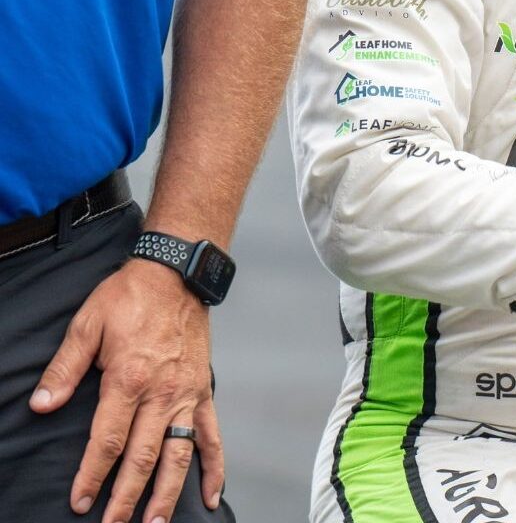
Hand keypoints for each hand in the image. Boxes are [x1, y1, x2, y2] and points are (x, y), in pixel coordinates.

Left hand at [32, 258, 224, 522]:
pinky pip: (212, 436)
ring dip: (168, 493)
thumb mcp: (86, 326)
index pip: (109, 440)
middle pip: (144, 457)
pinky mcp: (204, 393)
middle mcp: (163, 394)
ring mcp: (188, 396)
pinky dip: (214, 467)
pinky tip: (211, 494)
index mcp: (130, 380)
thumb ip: (64, 369)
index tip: (81, 502)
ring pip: (179, 455)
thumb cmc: (128, 298)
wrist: (177, 275)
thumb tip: (41, 405)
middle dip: (127, 497)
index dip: (93, 474)